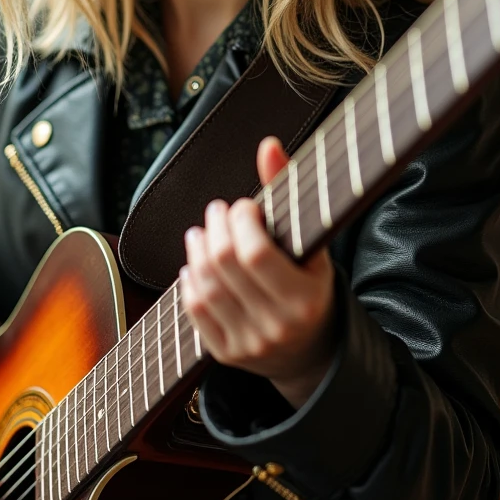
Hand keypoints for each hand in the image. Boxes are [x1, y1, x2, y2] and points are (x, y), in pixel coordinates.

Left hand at [180, 135, 337, 408]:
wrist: (311, 350)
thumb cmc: (311, 285)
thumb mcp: (311, 243)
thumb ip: (288, 191)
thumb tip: (268, 145)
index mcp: (304, 298)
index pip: (255, 253)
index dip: (241, 220)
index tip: (245, 207)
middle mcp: (276, 326)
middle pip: (224, 265)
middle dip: (215, 227)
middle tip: (218, 211)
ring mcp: (248, 344)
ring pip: (204, 286)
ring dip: (197, 249)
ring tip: (202, 232)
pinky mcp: (225, 353)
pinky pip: (194, 311)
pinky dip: (189, 280)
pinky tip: (194, 264)